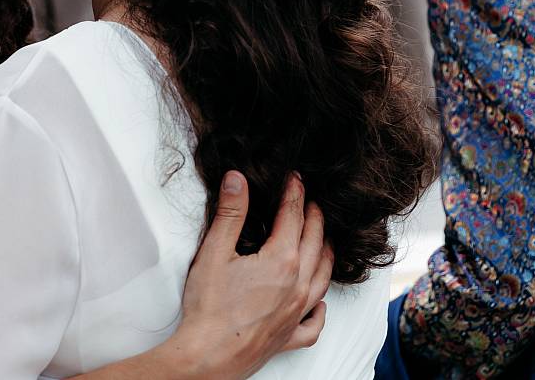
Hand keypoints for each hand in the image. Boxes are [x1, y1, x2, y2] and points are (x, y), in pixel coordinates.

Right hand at [168, 172, 333, 378]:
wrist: (208, 357)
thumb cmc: (209, 307)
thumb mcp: (214, 251)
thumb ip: (230, 213)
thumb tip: (238, 180)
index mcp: (281, 261)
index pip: (293, 217)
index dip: (294, 193)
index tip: (295, 178)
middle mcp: (297, 285)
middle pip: (315, 243)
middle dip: (314, 218)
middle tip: (311, 202)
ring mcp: (296, 313)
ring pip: (322, 278)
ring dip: (326, 254)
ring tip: (325, 241)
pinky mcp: (289, 337)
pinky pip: (314, 323)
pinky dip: (321, 310)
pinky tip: (320, 304)